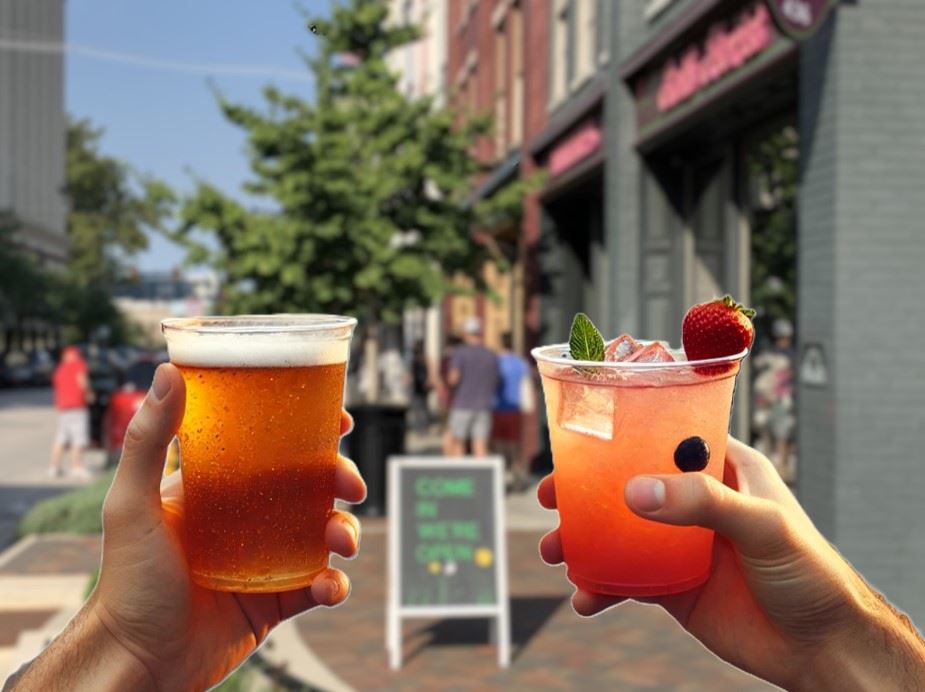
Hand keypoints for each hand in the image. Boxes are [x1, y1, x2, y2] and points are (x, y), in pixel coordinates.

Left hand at [92, 363, 364, 690]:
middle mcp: (246, 518)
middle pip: (308, 484)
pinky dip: (334, 584)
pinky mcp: (277, 598)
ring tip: (341, 542)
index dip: (309, 429)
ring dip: (345, 530)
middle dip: (339, 478)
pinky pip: (319, 583)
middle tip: (351, 486)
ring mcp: (264, 558)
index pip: (270, 445)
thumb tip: (167, 370)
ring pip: (323, 531)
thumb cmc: (126, 581)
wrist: (139, 662)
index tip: (340, 418)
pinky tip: (329, 587)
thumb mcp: (132, 502)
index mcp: (219, 488)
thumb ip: (147, 439)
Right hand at [538, 437, 924, 689]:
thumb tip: (633, 492)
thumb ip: (701, 503)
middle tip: (549, 496)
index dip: (621, 435)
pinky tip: (585, 598)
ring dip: (583, 541)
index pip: (664, 436)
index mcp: (723, 468)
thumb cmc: (811, 573)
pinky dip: (601, 586)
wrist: (823, 648)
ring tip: (554, 553)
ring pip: (620, 533)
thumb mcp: (761, 525)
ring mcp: (682, 545)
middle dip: (585, 491)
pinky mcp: (675, 587)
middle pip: (629, 484)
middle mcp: (697, 502)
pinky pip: (627, 580)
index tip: (579, 440)